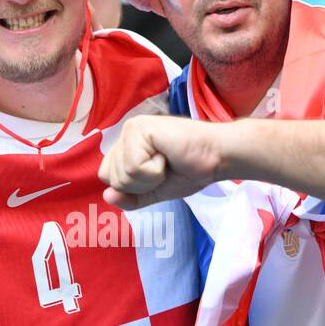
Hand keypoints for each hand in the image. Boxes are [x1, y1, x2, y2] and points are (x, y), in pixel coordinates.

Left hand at [99, 115, 224, 209]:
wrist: (217, 158)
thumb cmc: (190, 171)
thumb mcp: (154, 191)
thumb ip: (130, 197)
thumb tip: (107, 196)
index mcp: (126, 147)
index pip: (107, 177)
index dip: (132, 186)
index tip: (158, 175)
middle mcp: (125, 135)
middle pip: (111, 177)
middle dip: (142, 184)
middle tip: (165, 168)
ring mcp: (131, 129)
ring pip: (122, 174)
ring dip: (150, 177)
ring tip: (167, 161)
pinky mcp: (139, 128)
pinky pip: (134, 167)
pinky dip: (154, 171)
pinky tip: (168, 155)